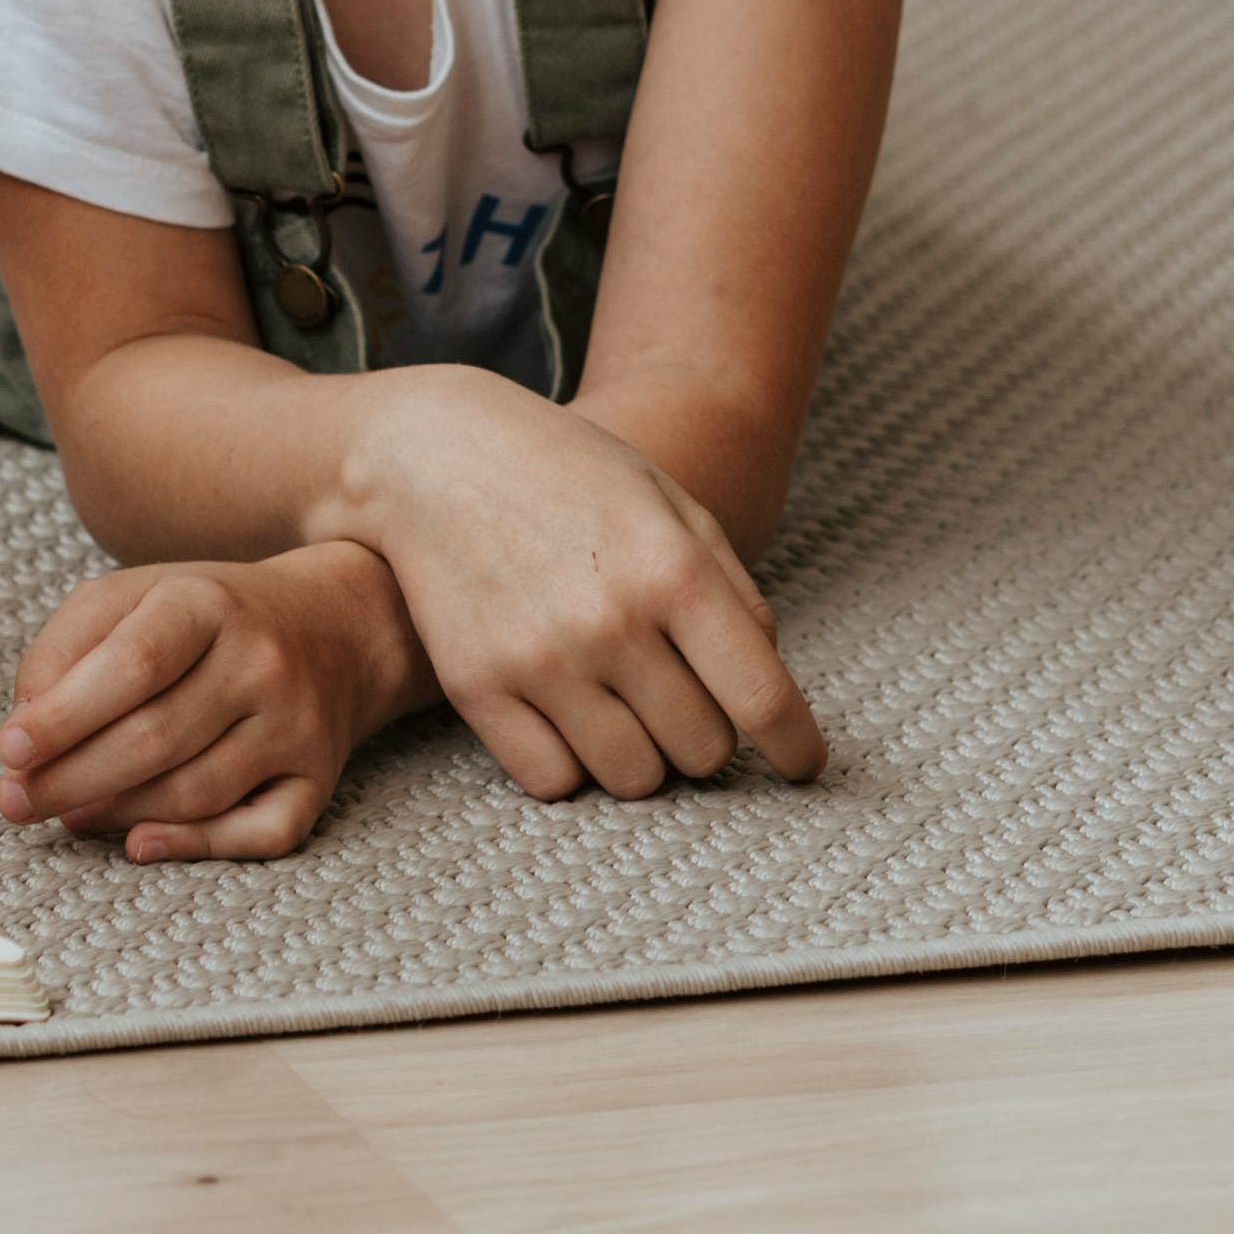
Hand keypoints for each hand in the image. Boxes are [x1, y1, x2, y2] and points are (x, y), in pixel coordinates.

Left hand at [0, 550, 395, 862]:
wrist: (330, 626)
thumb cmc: (206, 616)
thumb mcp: (133, 596)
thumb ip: (66, 646)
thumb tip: (26, 724)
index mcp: (206, 604)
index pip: (131, 664)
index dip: (65, 714)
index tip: (8, 749)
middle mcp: (260, 663)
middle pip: (156, 738)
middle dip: (71, 779)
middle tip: (14, 802)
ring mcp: (296, 726)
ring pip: (195, 791)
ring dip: (117, 813)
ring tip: (64, 814)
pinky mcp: (318, 780)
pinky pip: (260, 833)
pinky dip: (197, 847)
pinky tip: (140, 843)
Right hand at [337, 376, 822, 803]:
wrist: (431, 451)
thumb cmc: (566, 474)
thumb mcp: (667, 503)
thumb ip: (733, 593)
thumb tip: (768, 695)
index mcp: (671, 568)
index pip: (762, 701)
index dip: (796, 748)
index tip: (802, 765)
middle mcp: (609, 622)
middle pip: (703, 751)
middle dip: (704, 732)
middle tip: (676, 691)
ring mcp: (539, 661)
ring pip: (635, 779)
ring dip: (641, 753)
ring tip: (619, 699)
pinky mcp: (477, 688)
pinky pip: (555, 782)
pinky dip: (570, 761)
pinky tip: (563, 709)